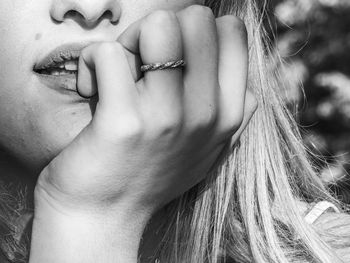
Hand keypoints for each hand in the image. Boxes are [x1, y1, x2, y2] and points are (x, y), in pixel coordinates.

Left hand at [35, 5, 256, 221]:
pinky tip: (92, 92)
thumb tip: (247, 77)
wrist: (108, 213)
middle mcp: (206, 112)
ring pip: (157, 25)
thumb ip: (235, 113)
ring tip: (119, 75)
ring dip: (129, 42)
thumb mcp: (210, 149)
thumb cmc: (152, 173)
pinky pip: (107, 53)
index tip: (173, 60)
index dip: (194, 32)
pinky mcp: (124, 121)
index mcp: (228, 113)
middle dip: (161, 30)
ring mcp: (167, 117)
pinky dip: (91, 65)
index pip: (230, 29)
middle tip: (141, 64)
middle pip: (194, 16)